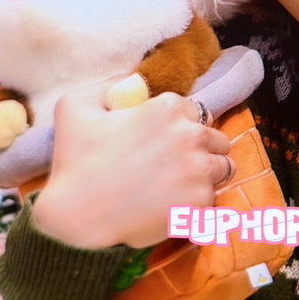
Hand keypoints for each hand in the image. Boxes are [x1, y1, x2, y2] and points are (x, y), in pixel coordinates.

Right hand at [32, 80, 234, 248]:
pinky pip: (215, 198)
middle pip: (216, 138)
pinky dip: (198, 202)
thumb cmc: (74, 161)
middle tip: (174, 165)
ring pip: (224, 166)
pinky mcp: (202, 202)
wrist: (76, 217)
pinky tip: (175, 205)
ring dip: (208, 174)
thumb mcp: (75, 106)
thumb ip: (108, 86)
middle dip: (200, 149)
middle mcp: (191, 135)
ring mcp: (200, 169)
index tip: (165, 142)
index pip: (196, 112)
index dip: (181, 126)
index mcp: (169, 108)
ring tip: (182, 185)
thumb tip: (131, 82)